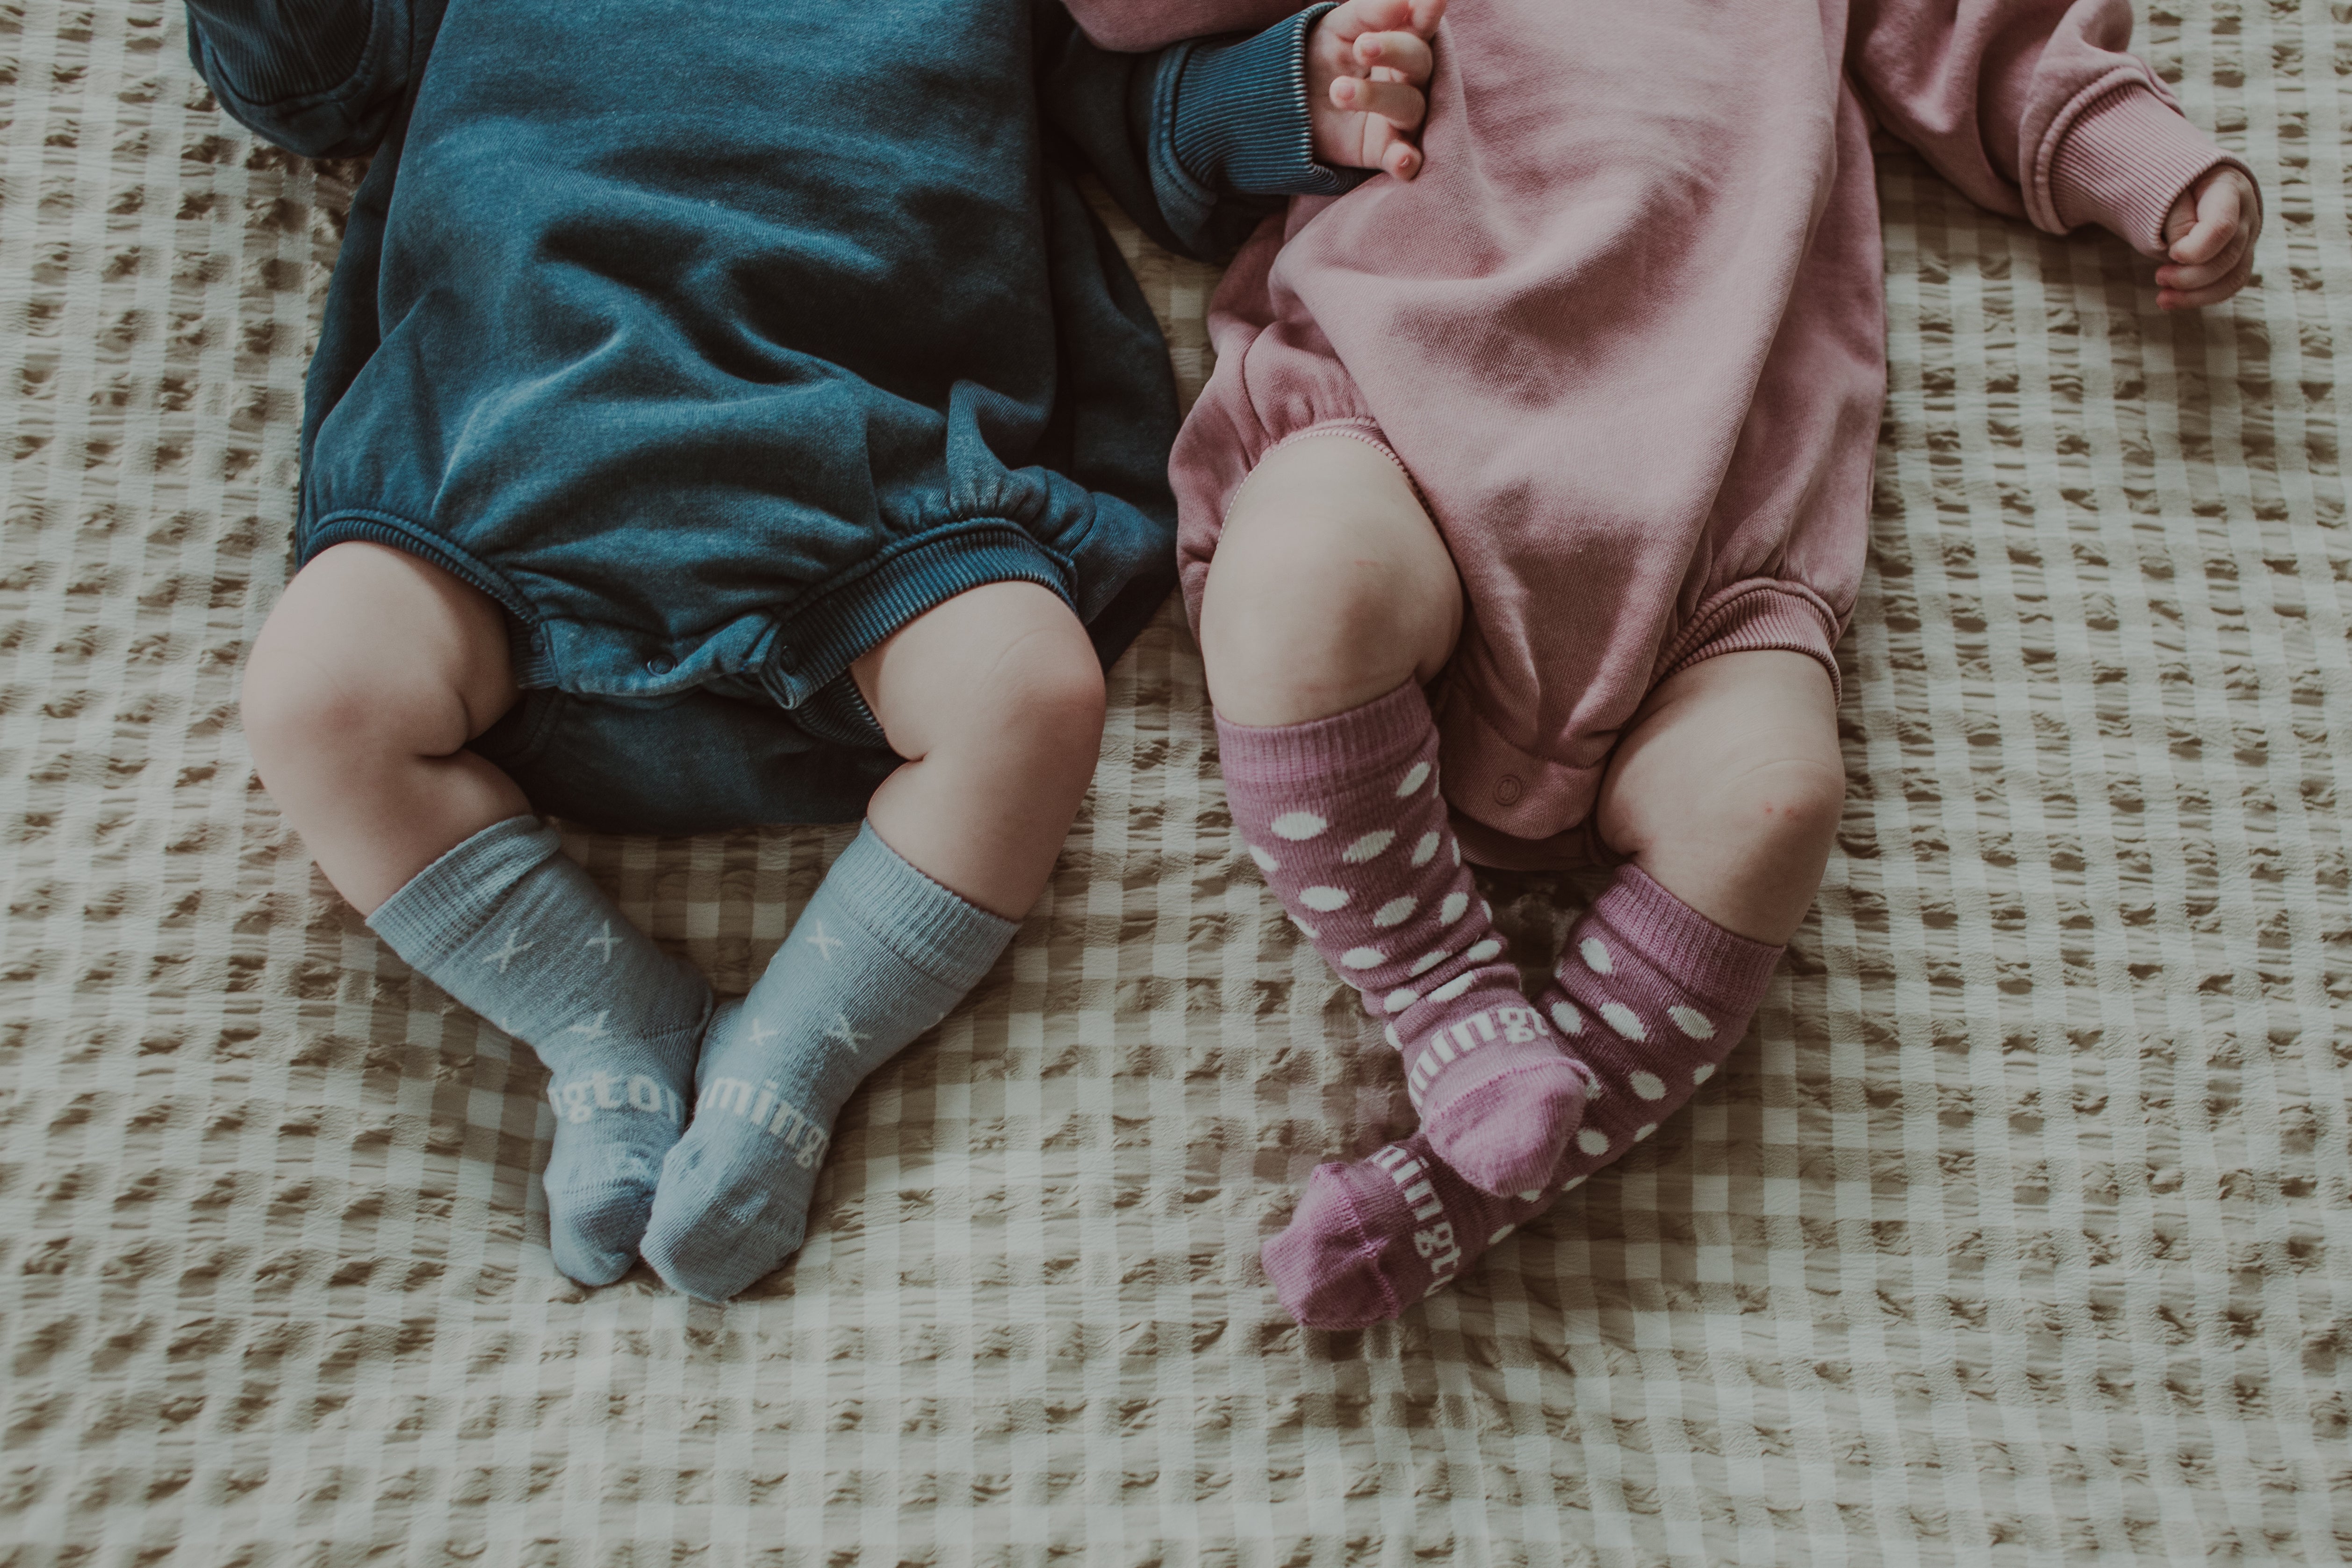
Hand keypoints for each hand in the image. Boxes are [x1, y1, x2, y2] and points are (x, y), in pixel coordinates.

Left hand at [1307, 0, 1444, 181]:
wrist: (1286, 102)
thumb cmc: (1322, 56)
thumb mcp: (1338, 27)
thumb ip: (1368, 12)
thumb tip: (1404, 2)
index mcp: (1401, 41)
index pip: (1422, 26)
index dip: (1428, 13)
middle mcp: (1408, 78)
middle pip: (1420, 63)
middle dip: (1394, 51)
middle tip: (1363, 47)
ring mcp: (1399, 117)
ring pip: (1409, 105)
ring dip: (1378, 97)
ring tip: (1338, 90)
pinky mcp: (1383, 150)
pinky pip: (1405, 158)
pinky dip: (1406, 161)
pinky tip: (1403, 160)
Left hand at [2156, 165, 2259, 309]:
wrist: (2196, 183)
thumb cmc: (2179, 186)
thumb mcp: (2172, 191)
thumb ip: (2177, 218)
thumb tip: (2182, 253)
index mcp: (2230, 189)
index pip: (2222, 227)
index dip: (2196, 248)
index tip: (2173, 254)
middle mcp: (2247, 214)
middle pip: (2228, 257)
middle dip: (2190, 276)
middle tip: (2159, 278)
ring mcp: (2248, 237)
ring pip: (2233, 277)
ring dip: (2195, 294)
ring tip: (2162, 298)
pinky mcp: (2241, 257)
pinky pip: (2230, 285)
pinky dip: (2201, 298)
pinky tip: (2173, 301)